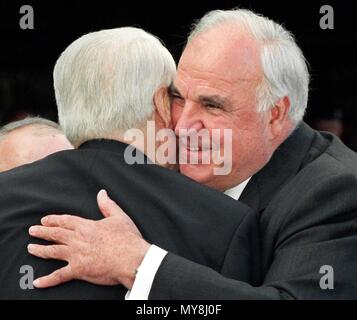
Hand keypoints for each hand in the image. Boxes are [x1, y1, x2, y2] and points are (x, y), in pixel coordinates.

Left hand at [28, 190, 149, 288]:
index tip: (45, 220)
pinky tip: (38, 282)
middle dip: (42, 232)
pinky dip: (48, 280)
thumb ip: (107, 205)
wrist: (131, 258)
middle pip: (55, 234)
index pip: (66, 221)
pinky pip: (59, 276)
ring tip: (31, 248)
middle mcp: (78, 239)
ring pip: (53, 252)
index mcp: (87, 226)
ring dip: (40, 250)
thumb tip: (102, 193)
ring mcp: (76, 255)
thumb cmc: (127, 238)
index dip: (54, 219)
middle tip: (32, 231)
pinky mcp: (78, 270)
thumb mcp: (119, 217)